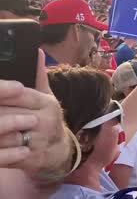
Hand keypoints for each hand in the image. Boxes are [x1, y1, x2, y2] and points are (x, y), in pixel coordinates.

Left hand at [0, 50, 70, 175]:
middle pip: (6, 113)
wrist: (59, 151)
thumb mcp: (46, 97)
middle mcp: (45, 121)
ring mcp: (39, 140)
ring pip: (4, 134)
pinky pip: (6, 153)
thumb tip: (37, 51)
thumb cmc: (46, 119)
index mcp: (46, 103)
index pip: (18, 94)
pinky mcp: (31, 157)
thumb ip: (38, 75)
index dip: (0, 92)